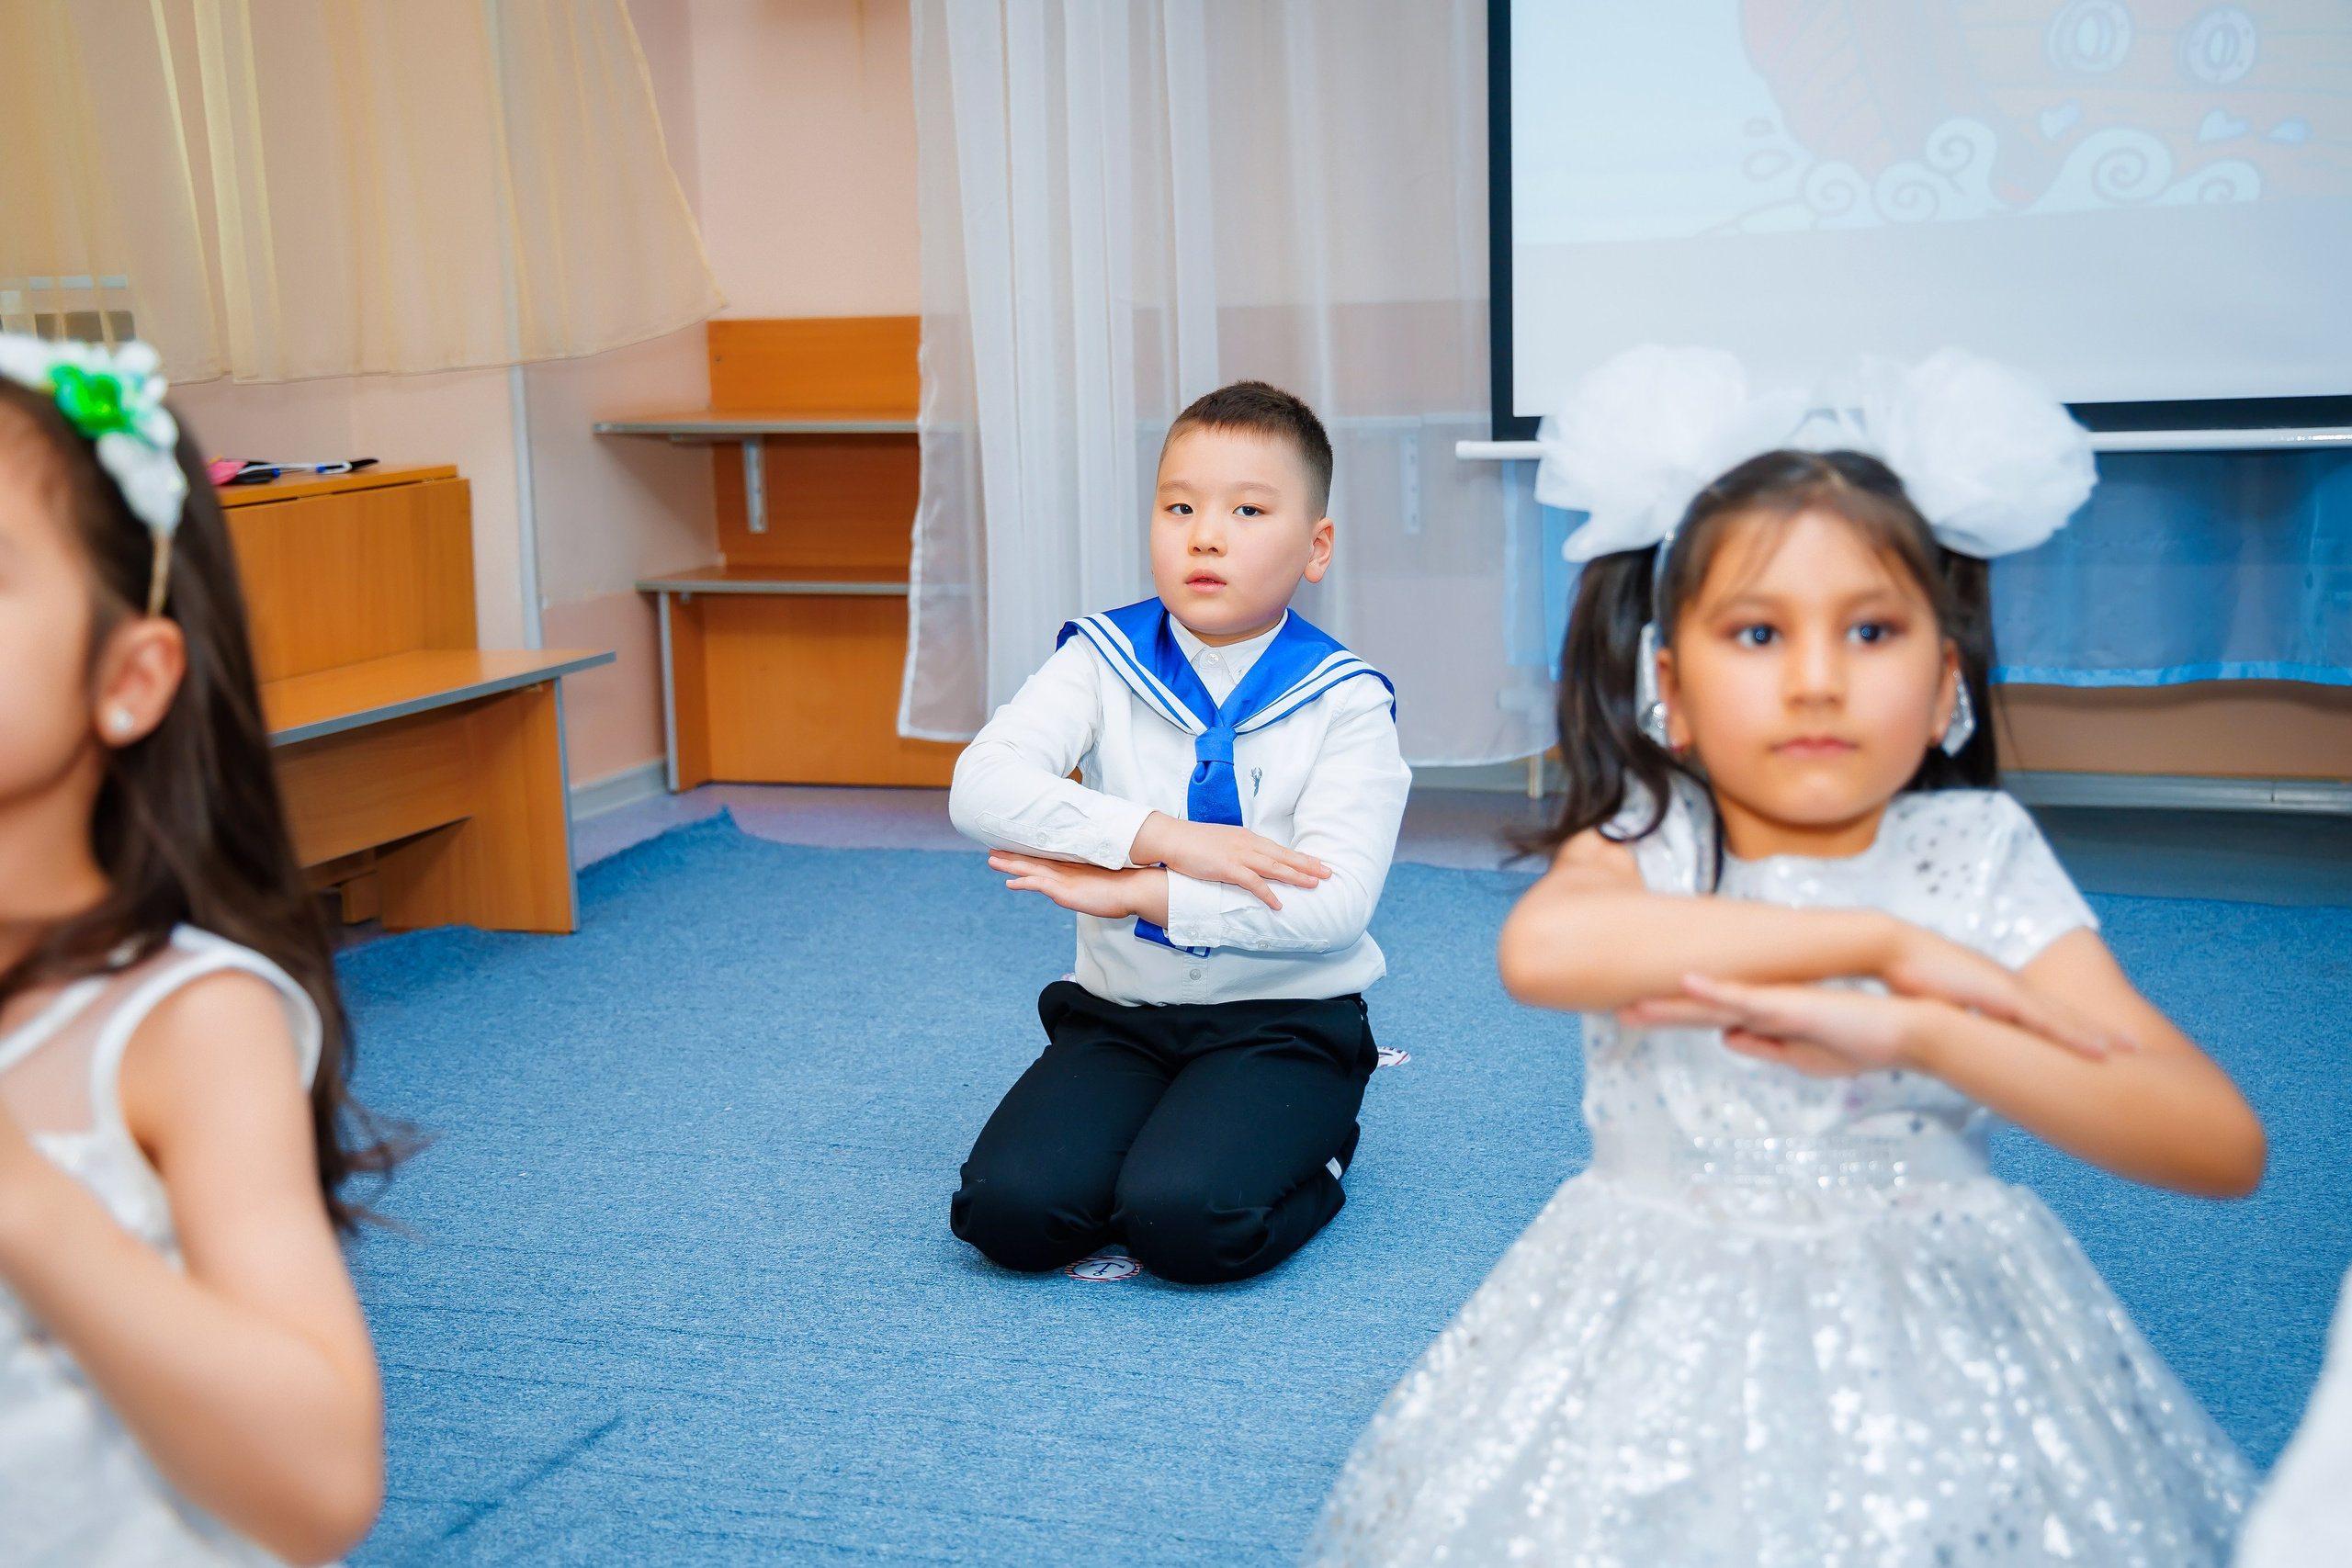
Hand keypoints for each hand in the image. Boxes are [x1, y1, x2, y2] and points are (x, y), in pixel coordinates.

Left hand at [990, 853, 1166, 922]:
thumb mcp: (1106, 880)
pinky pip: (1039, 884)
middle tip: (992, 850)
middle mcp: (1067, 870)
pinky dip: (1024, 882)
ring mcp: (1065, 879)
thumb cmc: (1126, 886)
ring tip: (992, 860)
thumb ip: (1096, 878)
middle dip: (1012, 856)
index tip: (1013, 848)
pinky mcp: (1066, 890)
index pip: (1046, 859)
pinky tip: (1010, 883)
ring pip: (1031, 869)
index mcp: (1075, 867)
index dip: (1028, 854)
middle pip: (1034, 860)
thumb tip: (1098, 879)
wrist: (1137, 888)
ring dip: (1011, 865)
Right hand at [1127, 812, 1328, 910]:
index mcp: (1247, 837)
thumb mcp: (1221, 843)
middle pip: (1284, 855)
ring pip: (1275, 867)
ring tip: (1314, 885)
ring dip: (1296, 876)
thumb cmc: (1192, 842)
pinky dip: (1268, 894)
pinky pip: (1253, 883)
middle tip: (1328, 872)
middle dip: (1308, 865)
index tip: (1317, 862)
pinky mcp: (1227, 868)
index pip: (1279, 848)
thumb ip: (1237, 851)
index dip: (1300, 857)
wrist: (1171, 837)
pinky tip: (1279, 904)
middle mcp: (1247, 844)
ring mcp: (1238, 855)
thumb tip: (1247, 861)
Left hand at [1621, 973, 1933, 1077]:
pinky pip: (1745, 997)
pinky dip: (1715, 991)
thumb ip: (1764, 1046)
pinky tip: (1687, 982)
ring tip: (1631, 1007)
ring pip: (1711, 1002)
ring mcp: (1772, 1002)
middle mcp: (1761, 1006)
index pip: (1706, 1018)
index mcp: (1763, 1018)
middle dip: (1658, 1011)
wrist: (1908, 1030)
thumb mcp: (1803, 1055)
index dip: (1671, 1018)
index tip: (1635, 1014)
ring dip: (1672, 1005)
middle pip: (1698, 1009)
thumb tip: (1725, 1039)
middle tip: (1616, 1009)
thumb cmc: (1862, 1039)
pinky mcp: (1789, 1003)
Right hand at [1879, 924, 2128, 1058]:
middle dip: (2097, 1029)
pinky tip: (2101, 1050)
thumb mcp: (1932, 1005)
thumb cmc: (1905, 975)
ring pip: (2065, 1018)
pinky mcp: (2005, 996)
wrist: (1892, 949)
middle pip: (2062, 1014)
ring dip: (2097, 1034)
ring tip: (2130, 1048)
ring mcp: (2010, 991)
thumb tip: (1942, 1040)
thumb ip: (1947, 1021)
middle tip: (2131, 1045)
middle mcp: (2009, 988)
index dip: (2069, 1027)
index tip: (2095, 1041)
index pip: (2041, 1013)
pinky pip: (2049, 1021)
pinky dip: (2077, 1035)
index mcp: (1994, 991)